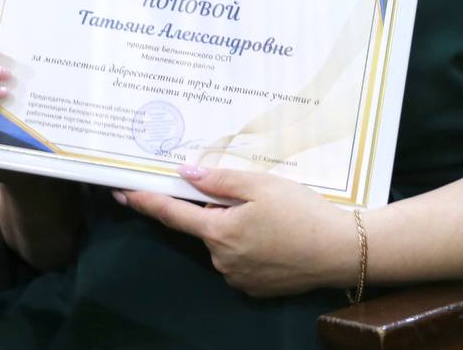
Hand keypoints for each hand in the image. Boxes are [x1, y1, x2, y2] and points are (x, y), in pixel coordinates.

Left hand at [116, 166, 357, 296]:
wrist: (341, 251)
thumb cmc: (302, 213)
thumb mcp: (261, 185)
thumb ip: (220, 179)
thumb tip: (184, 174)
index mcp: (218, 232)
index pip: (171, 214)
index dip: (145, 201)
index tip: (121, 192)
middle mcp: (221, 259)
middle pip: (205, 226)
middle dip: (218, 208)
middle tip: (251, 195)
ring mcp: (237, 277)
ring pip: (224, 243)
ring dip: (236, 226)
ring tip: (273, 216)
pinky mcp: (255, 287)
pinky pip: (241, 259)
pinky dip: (251, 245)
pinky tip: (277, 235)